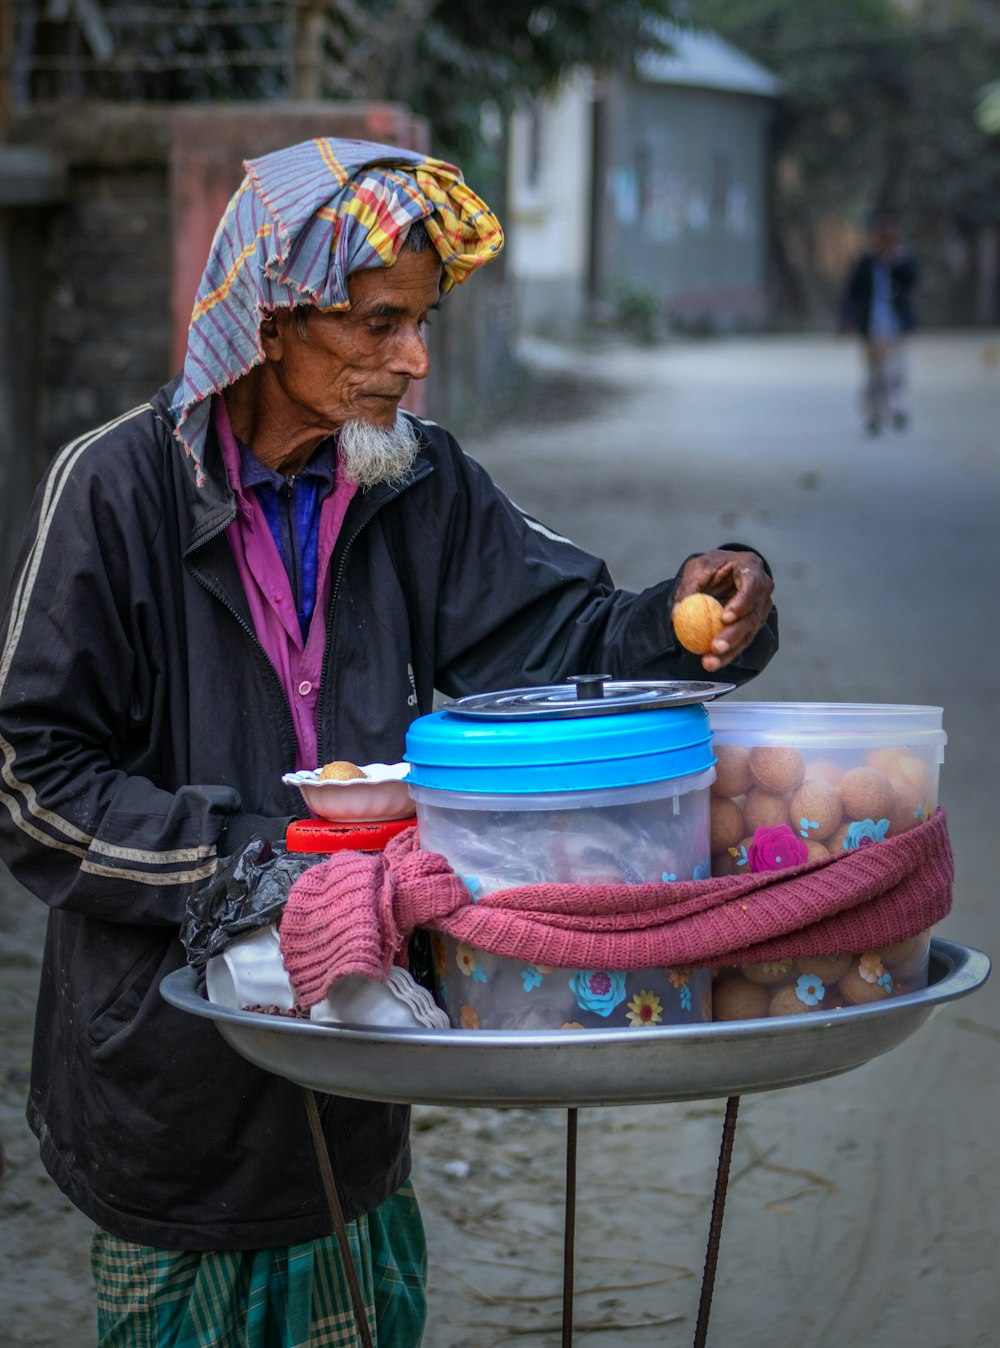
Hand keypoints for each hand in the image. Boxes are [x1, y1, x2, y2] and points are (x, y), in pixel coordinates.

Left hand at [673, 550, 773, 672]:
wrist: (723, 571)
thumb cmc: (712, 566)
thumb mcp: (697, 569)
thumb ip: (688, 589)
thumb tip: (678, 612)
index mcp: (750, 567)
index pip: (752, 585)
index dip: (742, 603)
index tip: (726, 618)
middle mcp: (761, 590)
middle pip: (752, 615)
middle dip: (734, 634)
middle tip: (716, 647)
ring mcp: (760, 609)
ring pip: (747, 633)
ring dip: (729, 651)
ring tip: (710, 662)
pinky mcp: (753, 624)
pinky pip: (741, 642)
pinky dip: (727, 654)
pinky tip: (712, 662)